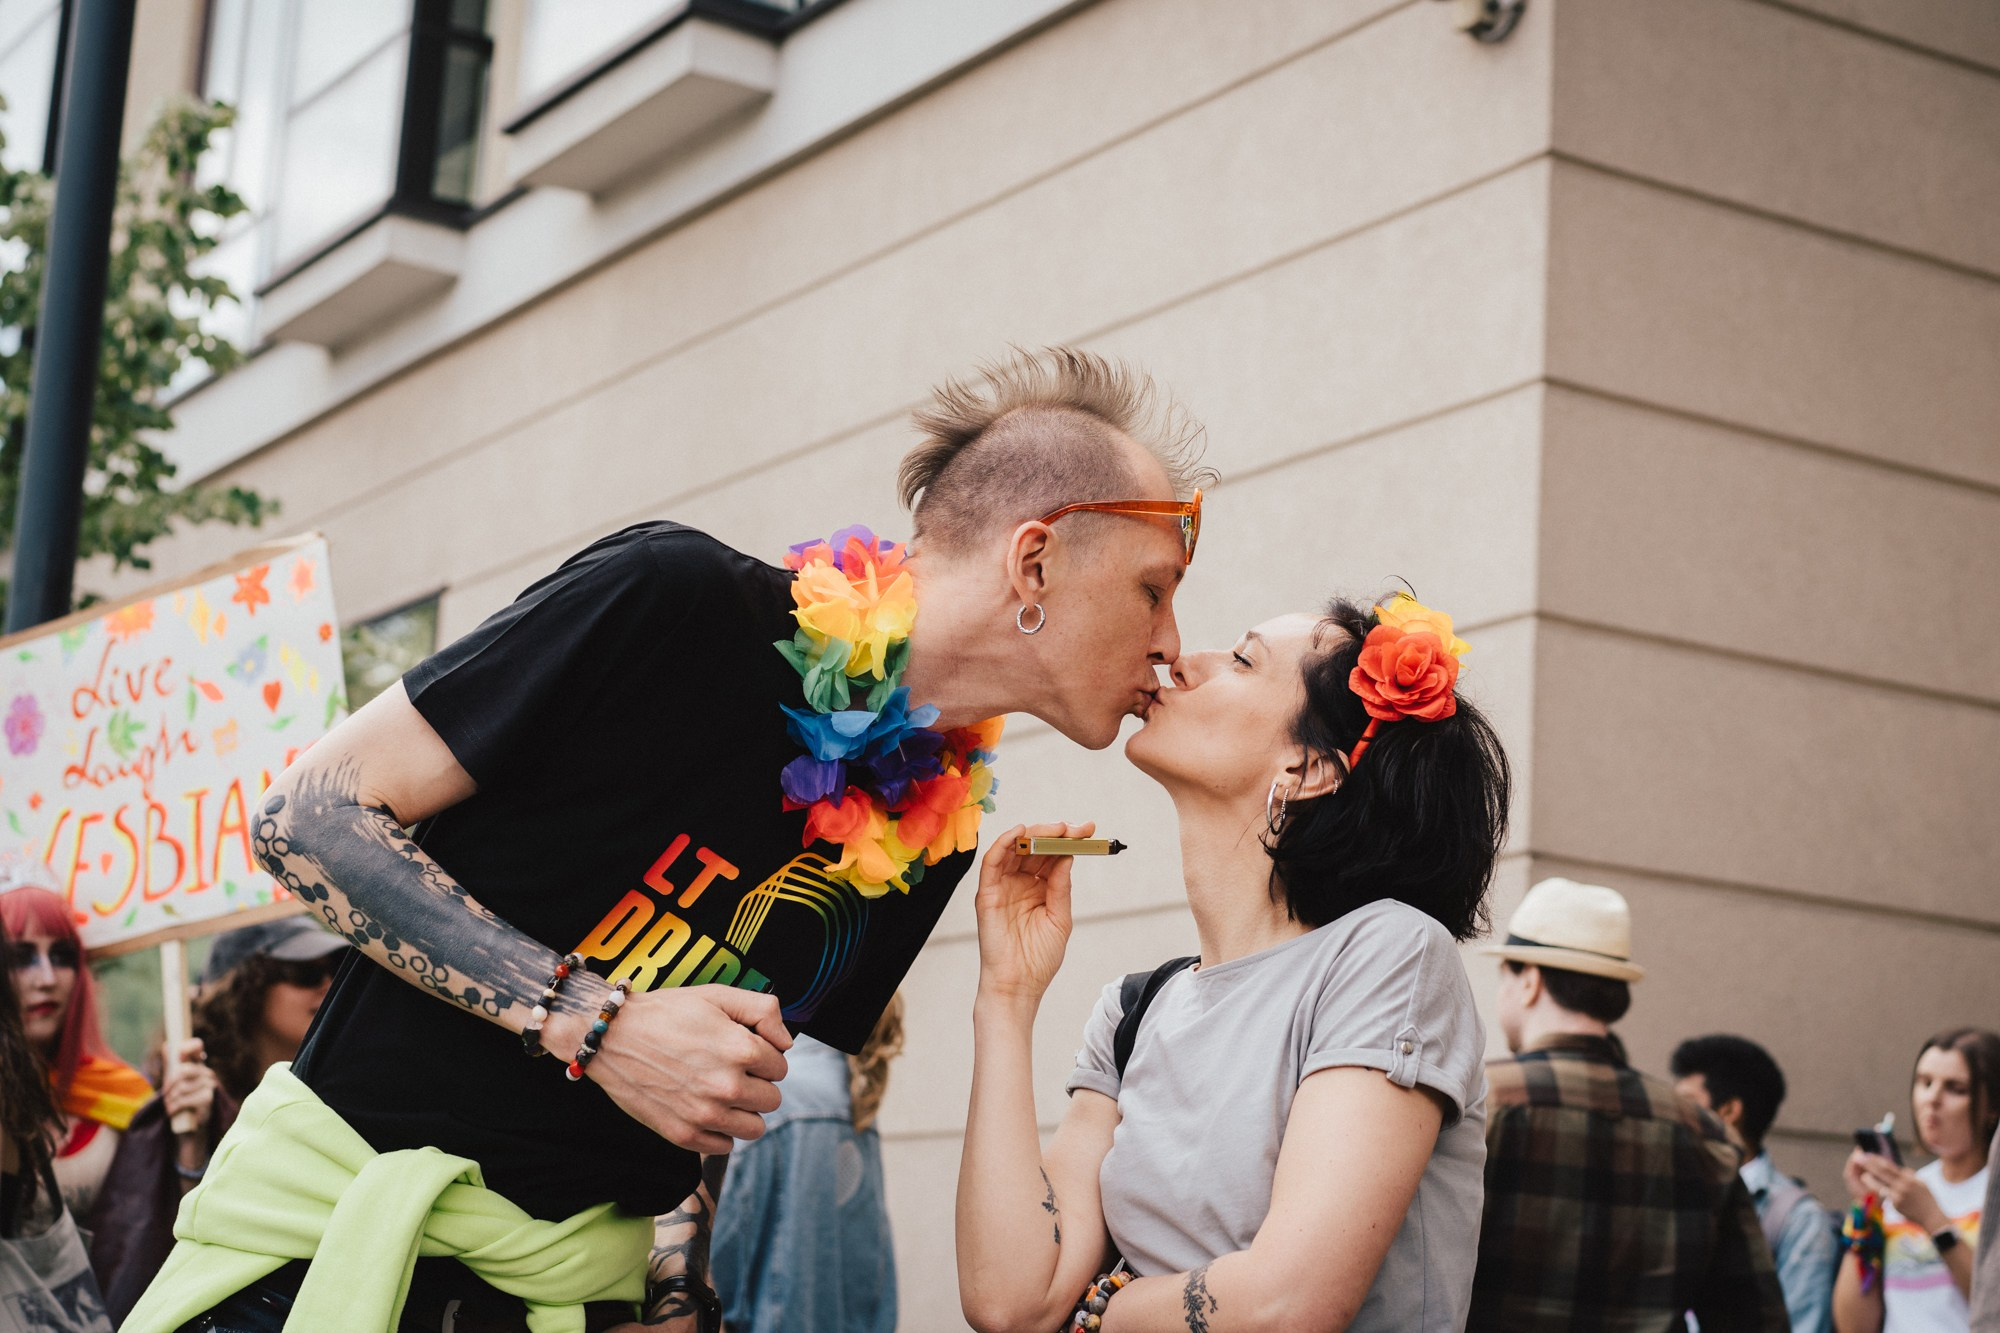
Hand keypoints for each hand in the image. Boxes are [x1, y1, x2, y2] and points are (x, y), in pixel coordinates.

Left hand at [162, 1038, 218, 1135]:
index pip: (196, 1046)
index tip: (179, 1056)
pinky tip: (173, 1111)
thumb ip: (172, 1063)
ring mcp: (210, 1084)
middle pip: (183, 1070)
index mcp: (198, 1063)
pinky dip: (174, 1107)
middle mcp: (206, 1071)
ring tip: (171, 1104)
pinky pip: (184, 1100)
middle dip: (170, 1084)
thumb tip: (167, 1045)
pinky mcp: (208, 1098)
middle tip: (167, 1093)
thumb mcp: (175, 1079)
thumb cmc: (182, 1097)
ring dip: (170, 1099)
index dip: (187, 1048)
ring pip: (181, 1087)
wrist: (191, 1122)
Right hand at [565, 984, 791, 1155]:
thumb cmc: (665, 1013)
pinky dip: (721, 1131)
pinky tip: (705, 1108)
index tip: (744, 1049)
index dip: (765, 1055)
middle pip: (772, 1098)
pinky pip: (725, 1146)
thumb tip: (786, 1042)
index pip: (780, 1066)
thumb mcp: (717, 995)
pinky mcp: (684, 1135)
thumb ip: (763, 1011)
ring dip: (744, 1111)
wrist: (612, 1036)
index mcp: (740, 1049)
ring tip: (722, 1092)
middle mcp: (726, 1085)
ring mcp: (704, 1114)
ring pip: (755, 1128)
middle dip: (757, 1083)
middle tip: (732, 1069)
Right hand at [974, 821, 1091, 1004]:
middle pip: (1035, 847)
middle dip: (1055, 833)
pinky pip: (992, 862)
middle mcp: (1020, 883)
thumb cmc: (1038, 959)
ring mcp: (1003, 886)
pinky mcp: (987, 893)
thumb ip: (1061, 887)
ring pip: (1015, 849)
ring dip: (1033, 833)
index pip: (1053, 856)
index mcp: (1040, 888)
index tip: (1088, 829)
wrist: (1019, 985)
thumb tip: (1067, 856)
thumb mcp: (1060, 918)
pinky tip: (1020, 833)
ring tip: (1055, 828)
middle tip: (1074, 828)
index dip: (1069, 840)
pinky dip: (1003, 843)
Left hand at [1847, 1150, 1946, 1230]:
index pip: (1890, 1166)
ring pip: (1880, 1183)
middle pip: (1883, 1172)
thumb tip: (1899, 1168)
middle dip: (1870, 1164)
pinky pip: (1884, 1194)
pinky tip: (1868, 1184)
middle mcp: (1904, 1184)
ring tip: (1861, 1171)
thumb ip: (1909, 1176)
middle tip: (1860, 1158)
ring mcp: (1899, 1194)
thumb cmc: (1927, 1199)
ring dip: (1869, 1177)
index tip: (1869, 1154)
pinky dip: (1875, 1188)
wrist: (1932, 1217)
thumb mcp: (1921, 1184)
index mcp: (1910, 1178)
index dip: (1878, 1159)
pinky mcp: (1896, 1203)